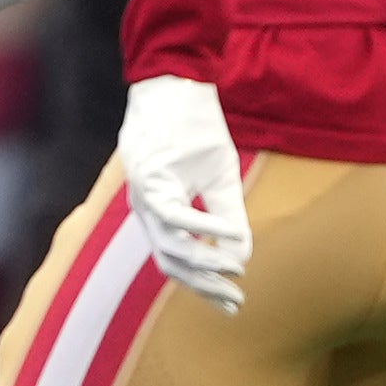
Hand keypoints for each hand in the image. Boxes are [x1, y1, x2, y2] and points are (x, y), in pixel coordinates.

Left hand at [120, 74, 251, 311]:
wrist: (176, 82)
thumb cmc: (196, 130)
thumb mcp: (219, 178)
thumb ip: (227, 217)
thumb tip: (240, 254)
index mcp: (156, 212)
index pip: (175, 262)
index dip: (202, 287)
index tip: (231, 302)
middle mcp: (145, 210)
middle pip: (170, 263)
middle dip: (203, 287)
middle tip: (234, 302)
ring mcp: (144, 195)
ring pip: (169, 246)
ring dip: (204, 264)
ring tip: (235, 270)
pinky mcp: (150, 176)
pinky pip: (175, 214)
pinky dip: (204, 228)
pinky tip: (233, 235)